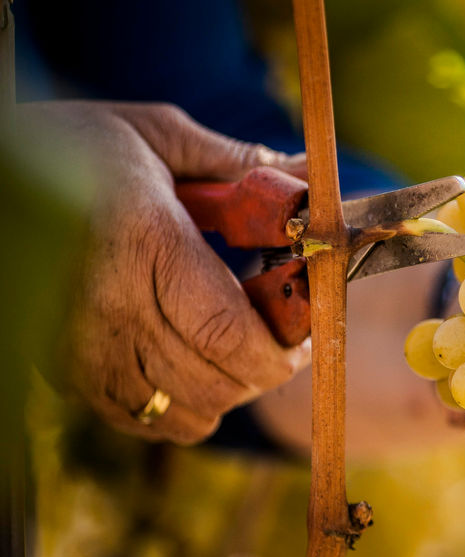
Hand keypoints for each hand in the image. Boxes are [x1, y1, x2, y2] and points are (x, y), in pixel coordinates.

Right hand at [21, 101, 310, 443]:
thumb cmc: (74, 147)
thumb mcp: (158, 135)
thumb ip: (240, 164)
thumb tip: (311, 179)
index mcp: (144, 241)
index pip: (230, 331)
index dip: (284, 347)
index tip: (311, 331)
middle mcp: (109, 306)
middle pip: (217, 383)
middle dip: (267, 369)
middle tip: (287, 339)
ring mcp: (80, 348)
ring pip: (185, 414)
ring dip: (228, 391)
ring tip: (238, 349)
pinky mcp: (61, 373)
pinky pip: (142, 421)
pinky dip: (182, 407)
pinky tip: (190, 363)